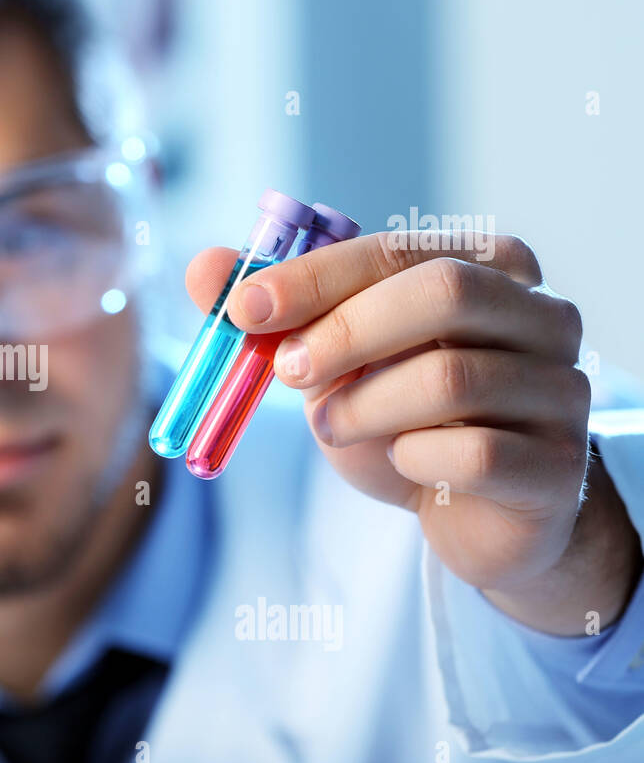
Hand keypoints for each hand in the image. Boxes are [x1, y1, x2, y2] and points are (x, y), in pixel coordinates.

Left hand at [185, 231, 640, 633]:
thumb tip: (201, 267)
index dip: (315, 278)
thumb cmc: (402, 418)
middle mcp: (542, 316)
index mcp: (490, 267)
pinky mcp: (559, 467)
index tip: (243, 310)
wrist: (475, 511)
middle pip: (444, 293)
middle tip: (286, 372)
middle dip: (345, 332)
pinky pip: (474, 454)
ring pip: (452, 378)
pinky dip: (413, 459)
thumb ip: (274, 314)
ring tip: (334, 426)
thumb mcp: (333, 360)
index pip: (398, 251)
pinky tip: (404, 463)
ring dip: (364, 407)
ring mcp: (560, 389)